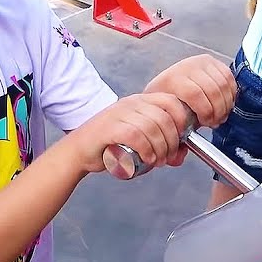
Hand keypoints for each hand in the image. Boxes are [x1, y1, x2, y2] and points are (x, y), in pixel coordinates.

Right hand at [68, 93, 192, 174]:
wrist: (78, 151)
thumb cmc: (109, 146)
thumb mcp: (139, 140)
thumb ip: (159, 145)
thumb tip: (180, 156)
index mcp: (140, 101)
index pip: (171, 101)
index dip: (182, 120)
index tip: (181, 140)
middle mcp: (130, 103)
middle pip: (164, 117)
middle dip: (172, 140)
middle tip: (168, 157)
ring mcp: (119, 113)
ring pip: (151, 126)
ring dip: (161, 147)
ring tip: (158, 160)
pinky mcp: (109, 128)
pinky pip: (135, 135)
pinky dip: (146, 148)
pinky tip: (148, 159)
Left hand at [144, 55, 236, 129]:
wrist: (166, 84)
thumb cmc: (168, 102)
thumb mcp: (167, 116)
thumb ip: (175, 135)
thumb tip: (180, 154)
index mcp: (172, 80)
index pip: (194, 93)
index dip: (205, 111)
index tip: (207, 123)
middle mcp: (186, 67)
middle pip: (212, 90)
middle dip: (218, 110)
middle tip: (216, 121)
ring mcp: (200, 62)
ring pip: (223, 84)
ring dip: (225, 103)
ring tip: (220, 114)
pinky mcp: (213, 62)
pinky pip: (229, 77)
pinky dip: (230, 93)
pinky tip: (225, 102)